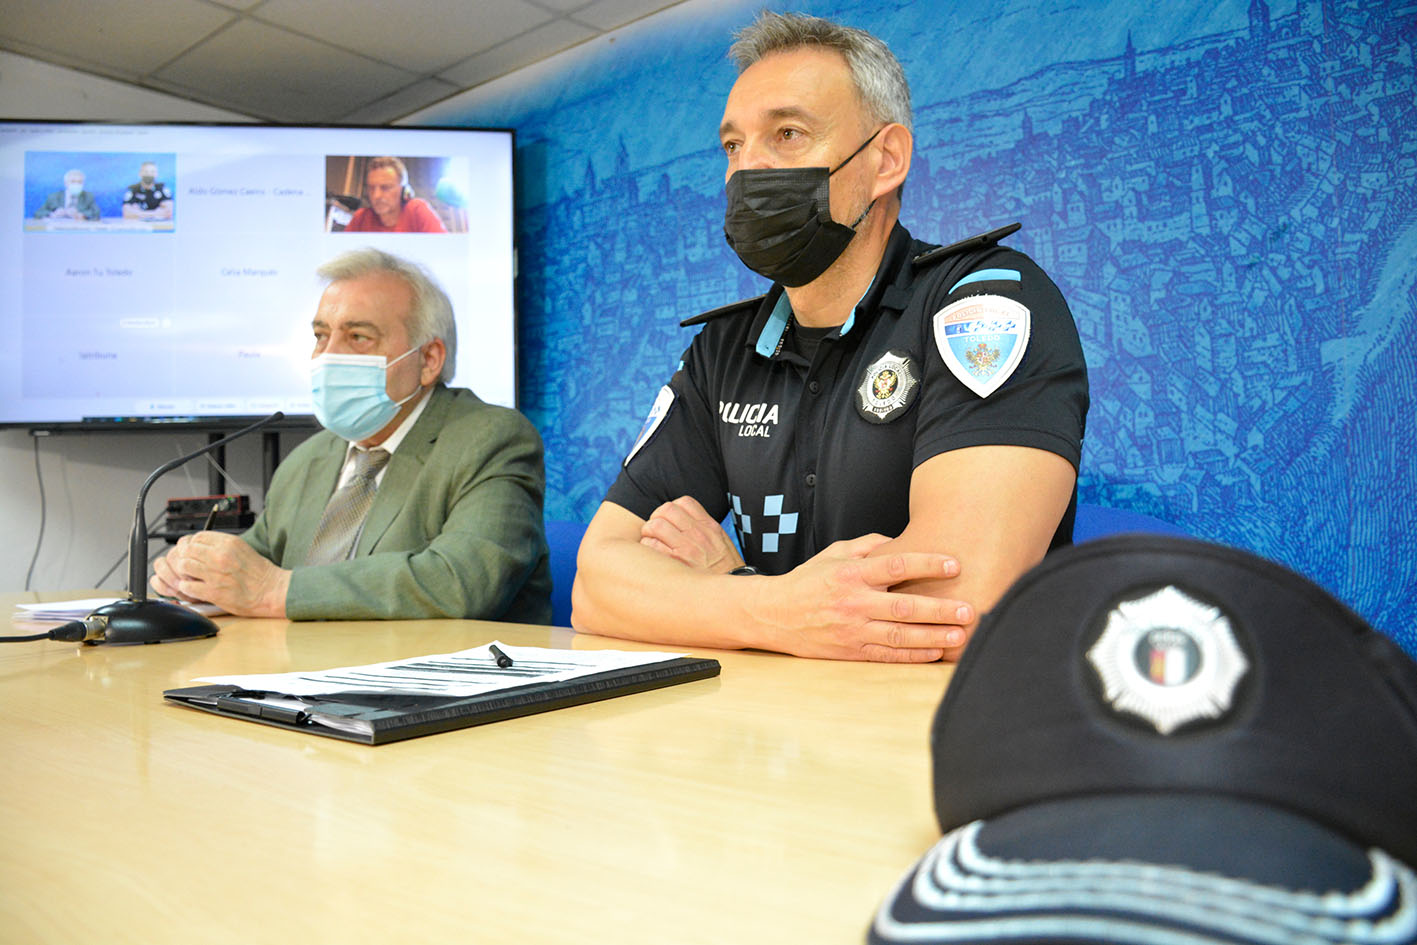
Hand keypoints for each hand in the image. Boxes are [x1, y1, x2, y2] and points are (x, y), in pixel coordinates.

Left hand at [149, 531, 289, 617]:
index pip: (197, 537)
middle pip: (187, 550)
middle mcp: (220, 556)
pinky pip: (187, 586)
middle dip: (185, 557)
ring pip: (184, 566)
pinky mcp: (213, 592)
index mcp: (228, 543)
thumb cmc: (259, 572)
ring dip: (184, 572)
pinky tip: (193, 588)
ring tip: (190, 577)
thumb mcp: (243, 549)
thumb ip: (222, 545)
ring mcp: (215, 574)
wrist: (272, 591)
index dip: (192, 545)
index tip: (193, 552)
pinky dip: (186, 588)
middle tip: (188, 566)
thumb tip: (201, 545)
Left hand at [640, 496, 744, 572]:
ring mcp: (685, 547)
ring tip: (653, 543)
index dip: (672, 509)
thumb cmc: (725, 571)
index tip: (671, 521)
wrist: (730, 596)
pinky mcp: (674, 563)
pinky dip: (647, 548)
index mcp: (709, 526)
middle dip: (657, 518)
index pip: (684, 502)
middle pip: (666, 509)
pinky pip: (650, 545)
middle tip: (656, 531)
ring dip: (648, 533)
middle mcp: (697, 533)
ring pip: (654, 525)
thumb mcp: (722, 543)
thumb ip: (705, 529)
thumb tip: (687, 522)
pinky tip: (654, 557)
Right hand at [751, 534, 973, 662]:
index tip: (954, 564)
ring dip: (933, 636)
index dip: (927, 565)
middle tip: (969, 609)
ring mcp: (852, 630)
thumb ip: (869, 545)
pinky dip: (913, 656)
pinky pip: (887, 656)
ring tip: (960, 635)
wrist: (774, 614)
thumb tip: (901, 540)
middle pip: (904, 606)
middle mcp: (854, 602)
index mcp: (852, 573)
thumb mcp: (834, 553)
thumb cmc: (809, 580)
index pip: (896, 565)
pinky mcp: (850, 651)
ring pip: (899, 636)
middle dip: (940, 609)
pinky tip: (935, 653)